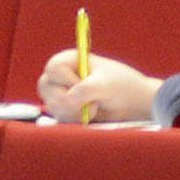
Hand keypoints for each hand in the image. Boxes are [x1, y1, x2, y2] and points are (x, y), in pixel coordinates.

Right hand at [37, 47, 156, 124]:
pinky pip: (59, 117)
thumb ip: (85, 90)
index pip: (53, 68)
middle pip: (46, 88)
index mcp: (72, 60)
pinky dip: (74, 119)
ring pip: (52, 105)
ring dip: (74, 111)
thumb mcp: (106, 85)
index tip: (82, 83)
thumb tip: (68, 99)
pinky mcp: (64, 110)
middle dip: (68, 99)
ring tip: (95, 106)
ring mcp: (61, 93)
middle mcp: (63, 75)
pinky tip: (90, 115)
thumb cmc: (122, 86)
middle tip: (90, 100)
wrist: (132, 105)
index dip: (65, 79)